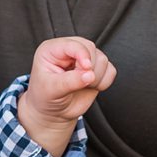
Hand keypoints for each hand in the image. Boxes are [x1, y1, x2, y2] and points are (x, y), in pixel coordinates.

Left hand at [18, 36, 115, 156]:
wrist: (53, 112)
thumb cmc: (45, 97)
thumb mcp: (51, 90)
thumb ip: (69, 82)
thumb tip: (89, 76)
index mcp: (52, 50)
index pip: (73, 45)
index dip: (82, 55)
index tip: (87, 68)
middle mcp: (70, 51)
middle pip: (91, 49)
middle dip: (89, 69)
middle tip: (78, 83)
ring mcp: (85, 59)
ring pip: (102, 59)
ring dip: (96, 77)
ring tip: (81, 86)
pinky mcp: (96, 69)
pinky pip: (110, 70)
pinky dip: (105, 81)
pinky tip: (91, 87)